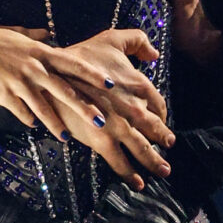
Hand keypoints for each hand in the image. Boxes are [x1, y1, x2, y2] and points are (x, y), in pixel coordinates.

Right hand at [0, 26, 173, 183]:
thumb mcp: (15, 34)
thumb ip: (34, 36)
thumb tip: (48, 33)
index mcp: (40, 51)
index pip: (74, 64)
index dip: (94, 74)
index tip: (112, 83)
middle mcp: (33, 67)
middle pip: (65, 90)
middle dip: (85, 106)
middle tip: (103, 120)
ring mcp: (18, 83)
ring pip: (43, 107)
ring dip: (57, 124)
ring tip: (68, 137)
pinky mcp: (3, 95)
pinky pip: (21, 112)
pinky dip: (30, 120)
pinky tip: (38, 129)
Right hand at [45, 28, 176, 176]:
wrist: (53, 76)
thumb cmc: (82, 56)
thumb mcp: (111, 39)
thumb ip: (137, 41)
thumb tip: (154, 54)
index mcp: (138, 85)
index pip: (158, 104)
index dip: (161, 114)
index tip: (161, 120)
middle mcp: (133, 108)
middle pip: (155, 129)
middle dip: (164, 140)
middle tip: (169, 147)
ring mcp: (118, 126)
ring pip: (142, 149)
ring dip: (154, 163)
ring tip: (163, 171)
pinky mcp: (101, 140)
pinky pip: (119, 161)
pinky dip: (130, 174)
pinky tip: (138, 183)